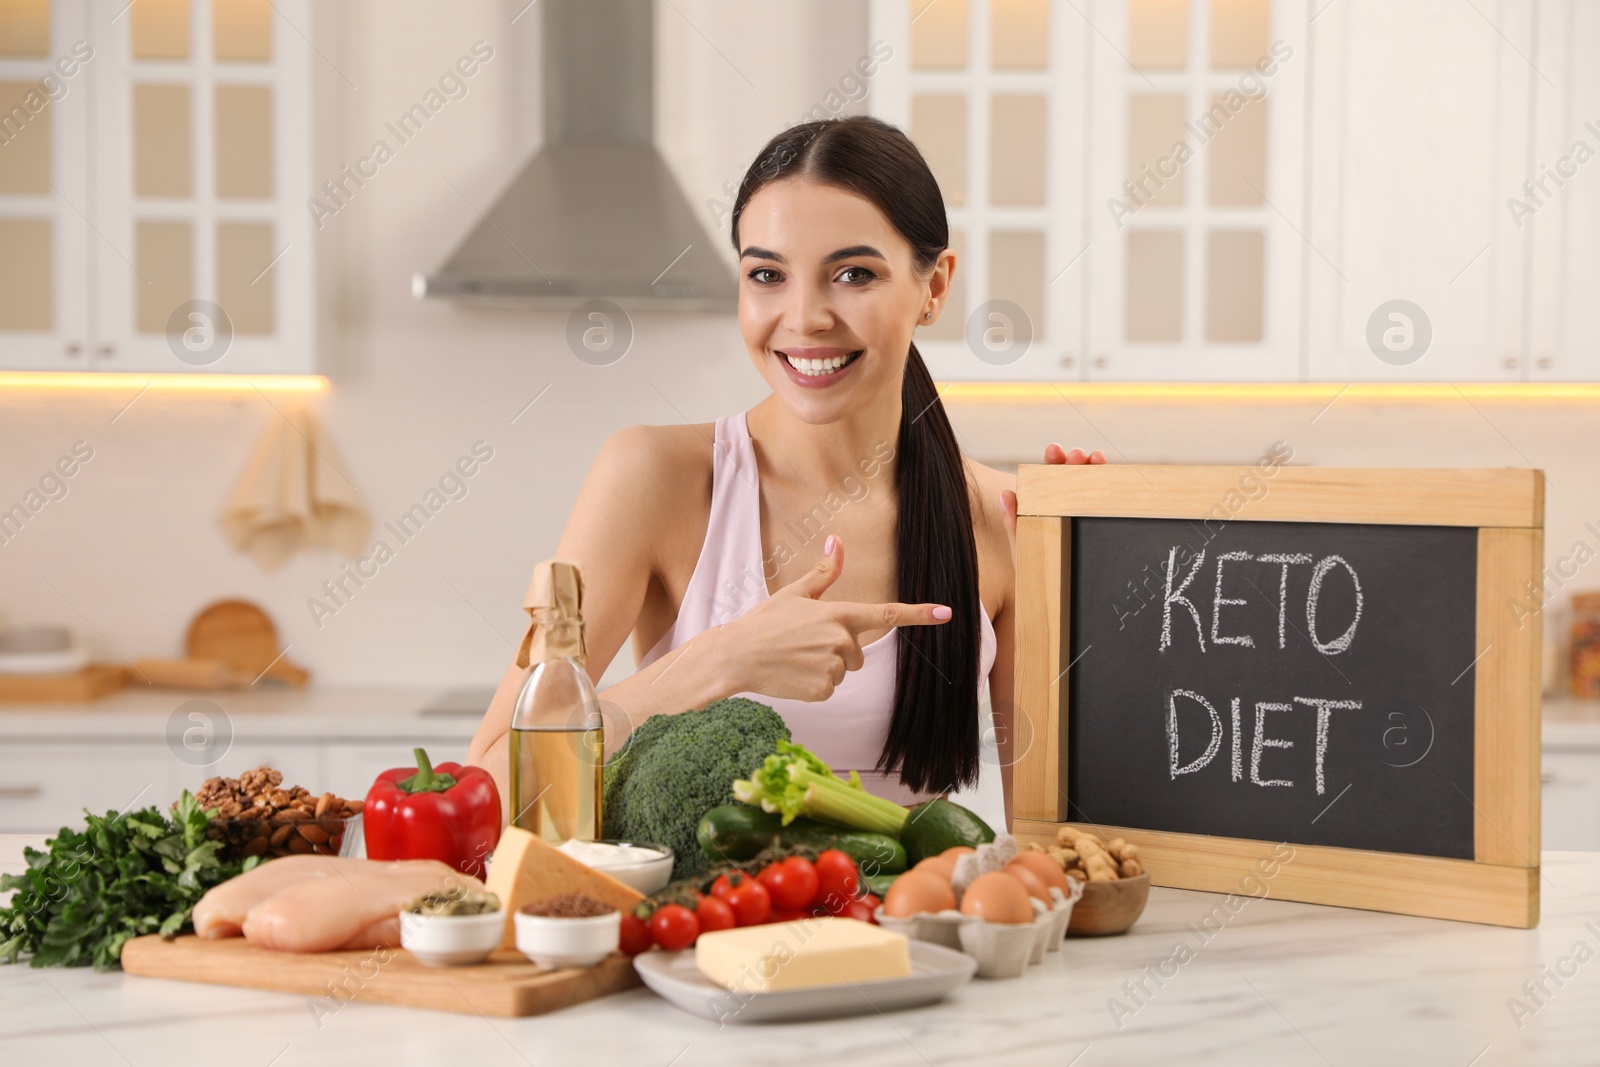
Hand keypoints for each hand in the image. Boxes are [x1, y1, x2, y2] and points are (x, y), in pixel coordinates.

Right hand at [710, 536, 951, 701]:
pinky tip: (793, 674)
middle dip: (838, 649)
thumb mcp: (795, 594)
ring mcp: (832, 667)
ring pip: (843, 671)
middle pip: (858, 652)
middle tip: (804, 643)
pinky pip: (829, 689)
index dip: (919, 614)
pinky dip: (813, 684)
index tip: (946, 613)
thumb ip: (824, 572)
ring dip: (825, 667)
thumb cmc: (765, 622)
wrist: (736, 656)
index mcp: (839, 614)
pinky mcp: (822, 690)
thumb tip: (838, 541)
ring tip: (795, 658)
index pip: (887, 614)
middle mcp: (841, 641)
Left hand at [999, 443, 1107, 566]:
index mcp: (1045, 507)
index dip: (1052, 461)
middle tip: (1078, 454)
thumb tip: (1005, 494)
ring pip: (1093, 487)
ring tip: (1097, 459)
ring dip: (1095, 469)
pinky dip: (1113, 488)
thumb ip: (1013, 524)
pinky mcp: (1101, 528)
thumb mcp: (1023, 548)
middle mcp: (1066, 508)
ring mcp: (1085, 517)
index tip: (1055, 449)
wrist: (1053, 603)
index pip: (1049, 478)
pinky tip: (1115, 478)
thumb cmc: (1035, 574)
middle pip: (1072, 477)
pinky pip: (1109, 506)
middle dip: (1076, 461)